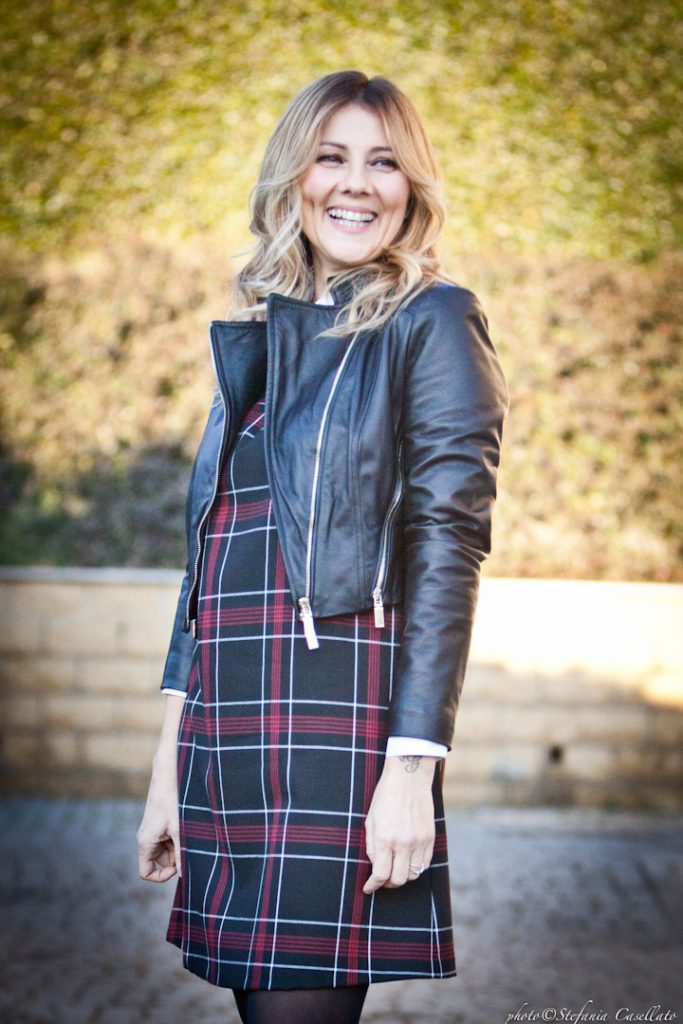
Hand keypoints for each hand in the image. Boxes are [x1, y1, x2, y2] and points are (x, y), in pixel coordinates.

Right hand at [136, 767, 180, 882]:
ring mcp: (153, 831)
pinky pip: (170, 838)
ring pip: (167, 849)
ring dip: (180, 846)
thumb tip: (186, 876)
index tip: (178, 867)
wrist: (169, 773)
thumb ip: (182, 855)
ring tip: (191, 832)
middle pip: (160, 861)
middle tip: (191, 845)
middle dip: (176, 858)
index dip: (162, 876)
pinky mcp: (161, 823)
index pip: (146, 873)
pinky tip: (190, 827)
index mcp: (145, 843)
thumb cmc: (173, 800)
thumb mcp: (180, 830)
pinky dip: (180, 837)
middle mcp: (146, 838)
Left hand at [362, 755, 436, 893]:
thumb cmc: (385, 796)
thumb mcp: (370, 819)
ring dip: (403, 875)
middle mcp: (404, 842)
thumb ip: (372, 846)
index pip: (380, 874)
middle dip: (388, 884)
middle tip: (382, 879)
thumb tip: (375, 866)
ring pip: (414, 874)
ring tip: (395, 869)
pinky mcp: (431, 836)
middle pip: (399, 879)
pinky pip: (426, 863)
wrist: (409, 776)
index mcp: (385, 838)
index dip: (373, 885)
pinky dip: (417, 867)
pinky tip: (408, 861)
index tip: (368, 888)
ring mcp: (420, 840)